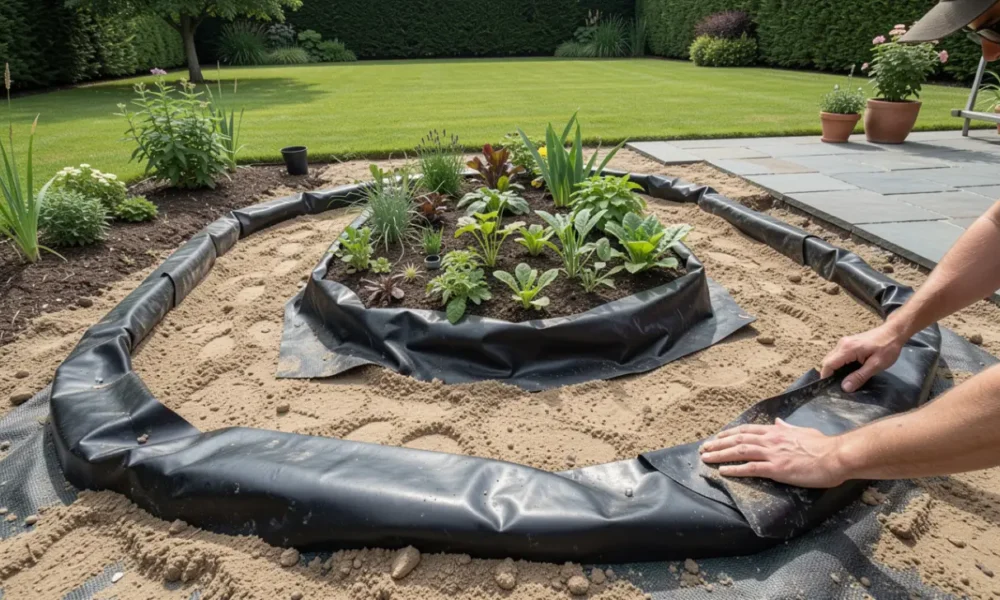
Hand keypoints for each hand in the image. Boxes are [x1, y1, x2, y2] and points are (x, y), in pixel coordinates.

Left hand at [699, 420, 847, 487]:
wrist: (836, 456)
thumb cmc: (823, 445)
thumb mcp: (803, 431)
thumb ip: (788, 428)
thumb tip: (778, 422)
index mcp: (777, 431)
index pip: (747, 430)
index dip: (729, 434)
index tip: (717, 437)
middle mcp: (771, 440)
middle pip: (738, 440)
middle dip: (718, 444)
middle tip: (703, 449)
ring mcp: (772, 454)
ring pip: (739, 452)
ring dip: (720, 455)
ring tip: (706, 459)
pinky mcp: (777, 469)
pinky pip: (751, 468)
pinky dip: (734, 469)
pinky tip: (723, 471)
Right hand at [821, 323, 905, 392]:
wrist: (894, 332)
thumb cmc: (888, 347)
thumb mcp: (876, 365)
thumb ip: (859, 376)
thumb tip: (845, 388)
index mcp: (847, 349)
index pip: (828, 364)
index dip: (826, 377)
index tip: (830, 389)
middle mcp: (842, 344)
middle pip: (827, 361)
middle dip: (830, 374)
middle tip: (839, 386)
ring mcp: (844, 342)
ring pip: (832, 358)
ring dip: (835, 369)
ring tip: (845, 380)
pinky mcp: (848, 343)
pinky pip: (837, 355)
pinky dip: (839, 364)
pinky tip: (849, 371)